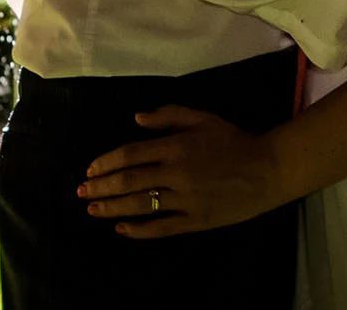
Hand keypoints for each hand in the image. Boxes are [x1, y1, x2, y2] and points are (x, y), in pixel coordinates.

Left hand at [80, 105, 284, 236]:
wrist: (264, 170)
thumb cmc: (231, 140)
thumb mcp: (202, 117)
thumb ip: (168, 115)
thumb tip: (136, 119)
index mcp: (177, 146)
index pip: (132, 154)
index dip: (107, 162)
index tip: (90, 169)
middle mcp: (176, 173)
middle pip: (130, 181)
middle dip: (102, 187)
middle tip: (81, 192)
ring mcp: (185, 200)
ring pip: (141, 205)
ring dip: (113, 208)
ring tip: (92, 209)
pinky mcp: (194, 221)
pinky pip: (161, 228)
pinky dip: (139, 229)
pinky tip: (122, 228)